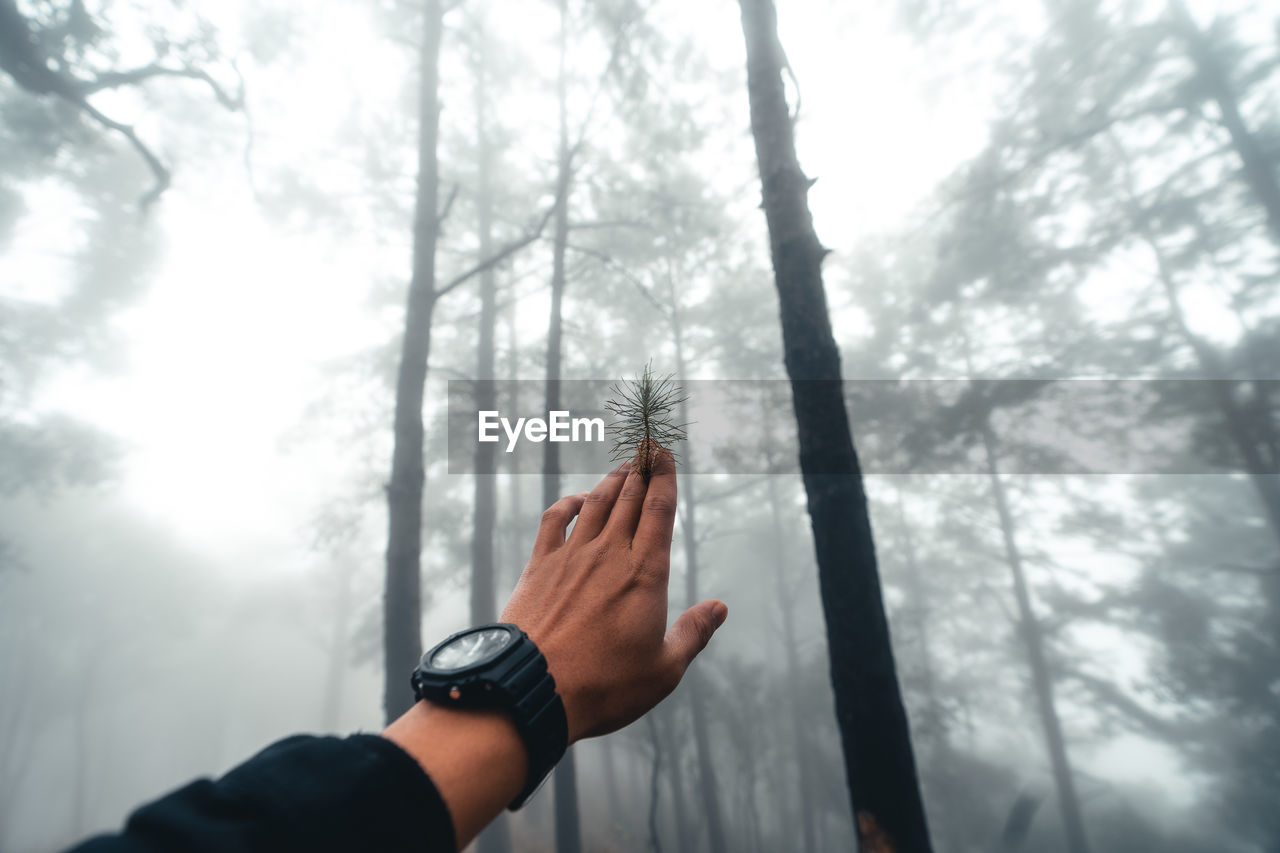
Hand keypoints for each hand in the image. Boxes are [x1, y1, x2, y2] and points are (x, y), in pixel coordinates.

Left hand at [501, 452, 727, 742]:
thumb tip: (719, 608)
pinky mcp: (539, 567)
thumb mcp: (663, 669)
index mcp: (646, 573)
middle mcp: (610, 554)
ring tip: (622, 468)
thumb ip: (693, 633)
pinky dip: (568, 504)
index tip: (666, 454)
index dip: (665, 477)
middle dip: (642, 469)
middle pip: (629, 498)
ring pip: (596, 503)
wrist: (533, 688)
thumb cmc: (604, 686)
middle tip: (648, 447)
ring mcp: (572, 557)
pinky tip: (577, 501)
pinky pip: (554, 521)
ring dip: (611, 481)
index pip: (660, 510)